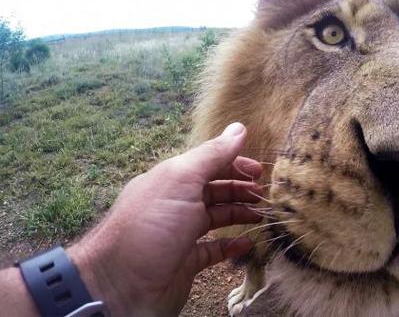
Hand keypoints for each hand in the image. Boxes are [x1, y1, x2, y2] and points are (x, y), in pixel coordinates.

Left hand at [69, 123, 262, 315]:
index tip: (260, 172)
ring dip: (239, 214)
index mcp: (172, 179)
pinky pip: (213, 250)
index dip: (234, 164)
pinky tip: (247, 244)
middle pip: (213, 190)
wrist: (120, 285)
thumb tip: (239, 128)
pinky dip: (231, 245)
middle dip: (240, 189)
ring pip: (215, 218)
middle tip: (264, 196)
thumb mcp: (182, 180)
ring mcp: (180, 234)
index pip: (208, 163)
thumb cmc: (151, 226)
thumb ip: (212, 155)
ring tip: (261, 216)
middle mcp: (175, 204)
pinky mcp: (185, 263)